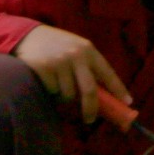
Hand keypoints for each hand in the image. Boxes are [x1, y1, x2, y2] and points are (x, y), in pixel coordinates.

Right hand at [13, 24, 132, 124]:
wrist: (27, 35)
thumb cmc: (56, 47)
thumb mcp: (76, 51)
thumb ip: (88, 69)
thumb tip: (102, 100)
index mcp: (88, 50)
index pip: (107, 73)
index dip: (118, 89)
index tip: (127, 103)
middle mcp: (76, 55)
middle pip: (89, 90)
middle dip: (91, 109)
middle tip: (89, 119)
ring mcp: (59, 61)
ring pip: (68, 94)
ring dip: (64, 96)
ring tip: (57, 83)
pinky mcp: (44, 68)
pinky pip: (52, 91)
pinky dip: (50, 90)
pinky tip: (45, 78)